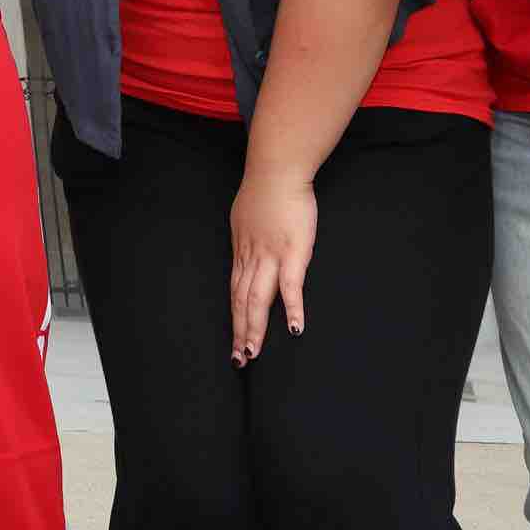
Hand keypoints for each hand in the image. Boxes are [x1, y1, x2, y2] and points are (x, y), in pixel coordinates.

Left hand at [228, 170, 316, 363]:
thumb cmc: (266, 191)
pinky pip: (291, 286)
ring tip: (253, 352)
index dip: (235, 318)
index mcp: (242, 252)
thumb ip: (247, 239)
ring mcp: (271, 256)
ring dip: (255, 327)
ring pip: (258, 298)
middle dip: (239, 332)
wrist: (277, 170)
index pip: (235, 292)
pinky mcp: (293, 252)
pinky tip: (295, 329)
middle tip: (239, 359)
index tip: (234, 340)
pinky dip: (292, 308)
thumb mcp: (245, 218)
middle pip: (242, 301)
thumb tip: (247, 250)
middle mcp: (251, 258)